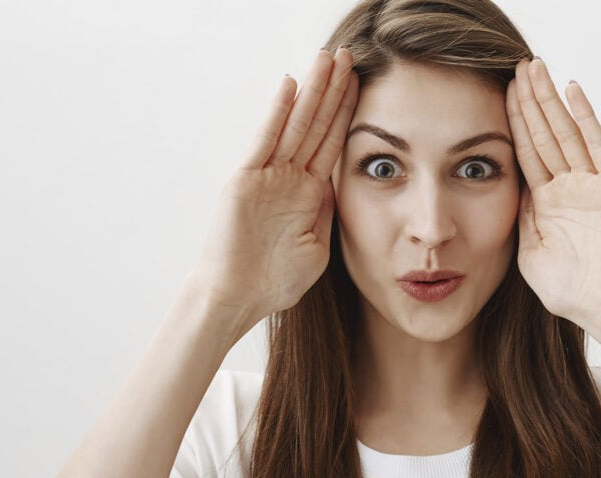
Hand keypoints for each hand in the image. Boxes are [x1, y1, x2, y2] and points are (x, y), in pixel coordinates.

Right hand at [190, 47, 358, 323]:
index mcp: (307, 192)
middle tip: (348, 54)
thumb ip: (327, 213)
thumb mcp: (317, 246)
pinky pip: (265, 140)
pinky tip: (290, 85)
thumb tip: (338, 185)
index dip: (346, 111)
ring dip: (312, 91)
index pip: (332, 141)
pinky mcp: (245, 181)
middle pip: (316, 124)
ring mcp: (266, 176)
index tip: (362, 82)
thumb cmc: (275, 281)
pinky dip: (277, 113)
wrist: (238, 300)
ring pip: (295, 124)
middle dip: (333, 89)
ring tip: (327, 58)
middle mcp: (288, 177)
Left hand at [506, 58, 600, 327]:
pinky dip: (586, 118)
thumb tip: (510, 184)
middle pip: (545, 134)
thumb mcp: (529, 251)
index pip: (526, 152)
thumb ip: (520, 216)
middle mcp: (569, 187)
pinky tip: (573, 92)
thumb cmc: (570, 291)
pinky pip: (598, 147)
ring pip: (567, 133)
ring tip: (537, 69)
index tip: (499, 92)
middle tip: (517, 66)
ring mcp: (592, 185)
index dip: (513, 122)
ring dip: (551, 100)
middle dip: (530, 101)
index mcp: (547, 203)